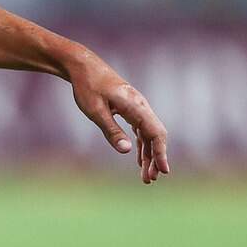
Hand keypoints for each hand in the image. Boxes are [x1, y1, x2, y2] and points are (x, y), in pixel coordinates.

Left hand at [71, 58, 169, 183]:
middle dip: (155, 159)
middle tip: (150, 180)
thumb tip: (127, 151)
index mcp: (136, 106)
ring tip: (146, 176)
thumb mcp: (96, 111)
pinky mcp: (130, 108)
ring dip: (149, 155)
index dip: (161, 153)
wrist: (83, 66)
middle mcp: (141, 106)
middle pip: (155, 136)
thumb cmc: (88, 87)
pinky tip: (139, 160)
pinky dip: (142, 145)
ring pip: (149, 134)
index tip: (163, 171)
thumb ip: (111, 131)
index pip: (156, 133)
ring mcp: (137, 107)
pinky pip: (141, 130)